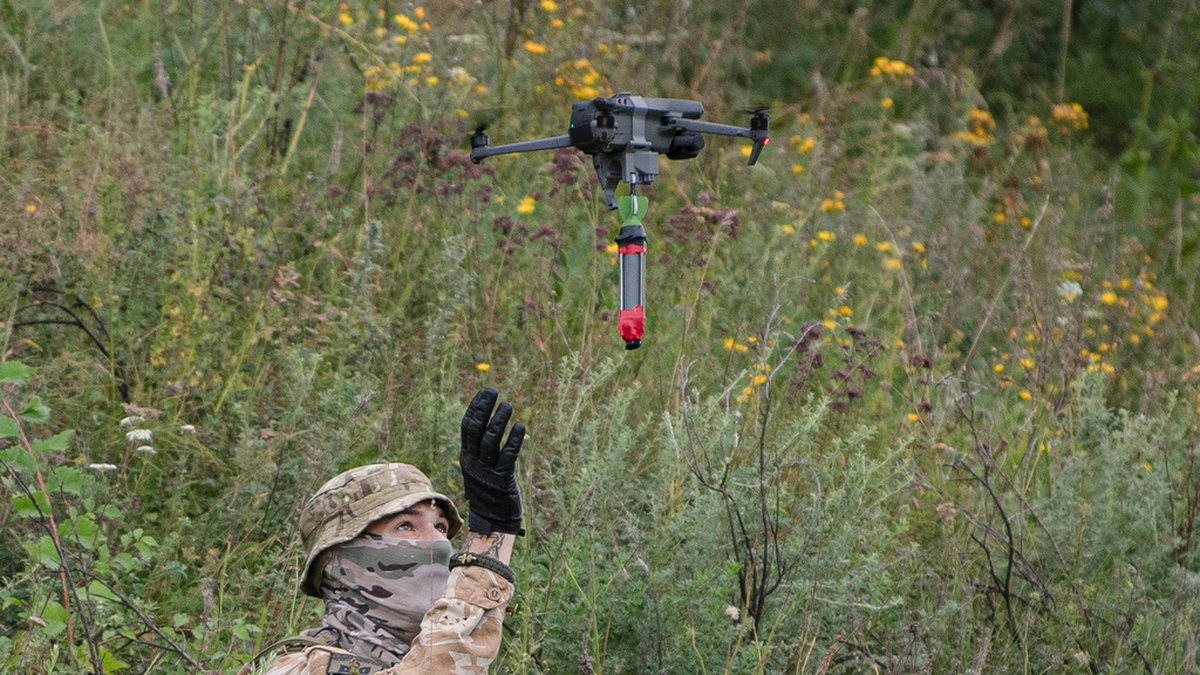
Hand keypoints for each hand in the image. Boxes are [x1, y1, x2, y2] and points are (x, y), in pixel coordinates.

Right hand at [460, 388, 524, 535]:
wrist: (492, 521)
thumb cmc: (489, 492)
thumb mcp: (480, 469)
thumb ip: (483, 450)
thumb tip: (491, 424)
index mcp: (466, 458)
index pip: (467, 427)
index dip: (475, 408)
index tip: (484, 392)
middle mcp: (473, 463)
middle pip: (475, 430)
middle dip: (483, 409)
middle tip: (494, 392)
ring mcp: (486, 473)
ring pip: (490, 441)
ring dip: (499, 420)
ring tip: (508, 406)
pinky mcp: (501, 482)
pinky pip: (507, 456)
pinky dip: (513, 440)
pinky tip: (520, 427)